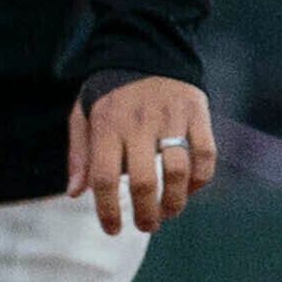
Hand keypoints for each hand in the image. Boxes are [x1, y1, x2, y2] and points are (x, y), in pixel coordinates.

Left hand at [72, 74, 221, 236]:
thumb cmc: (110, 92)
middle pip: (145, 181)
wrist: (146, 51)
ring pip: (179, 172)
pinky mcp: (197, 114)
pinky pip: (205, 156)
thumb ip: (79, 154)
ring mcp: (171, 118)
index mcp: (106, 125)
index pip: (104, 177)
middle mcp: (138, 123)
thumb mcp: (83, 115)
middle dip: (146, 213)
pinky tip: (189, 189)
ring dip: (175, 201)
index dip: (108, 210)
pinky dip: (200, 180)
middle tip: (147, 226)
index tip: (113, 230)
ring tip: (167, 212)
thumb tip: (75, 194)